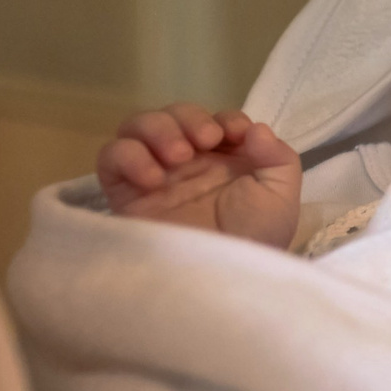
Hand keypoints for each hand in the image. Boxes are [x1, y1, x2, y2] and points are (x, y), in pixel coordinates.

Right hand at [98, 105, 301, 247]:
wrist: (223, 275)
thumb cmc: (255, 237)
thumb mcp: (280, 197)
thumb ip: (278, 157)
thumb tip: (255, 128)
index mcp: (224, 159)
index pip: (215, 120)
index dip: (226, 118)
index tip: (236, 134)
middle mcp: (187, 162)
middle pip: (173, 115)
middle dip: (187, 118)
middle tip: (203, 141)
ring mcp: (154, 175)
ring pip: (137, 127)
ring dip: (156, 129)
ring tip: (177, 157)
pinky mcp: (125, 193)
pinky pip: (111, 157)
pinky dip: (128, 156)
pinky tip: (152, 178)